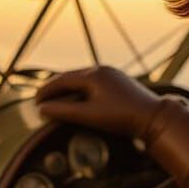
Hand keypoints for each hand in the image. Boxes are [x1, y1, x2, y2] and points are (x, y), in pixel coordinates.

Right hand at [35, 65, 164, 137]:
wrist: (153, 117)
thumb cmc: (122, 116)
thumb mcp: (89, 115)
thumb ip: (64, 112)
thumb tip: (42, 109)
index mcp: (93, 74)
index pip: (61, 80)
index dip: (46, 90)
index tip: (35, 101)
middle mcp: (102, 70)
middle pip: (71, 76)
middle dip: (55, 88)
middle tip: (42, 99)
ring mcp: (112, 75)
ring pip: (82, 78)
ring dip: (68, 88)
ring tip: (57, 99)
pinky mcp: (119, 82)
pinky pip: (94, 81)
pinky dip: (81, 89)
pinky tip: (79, 98)